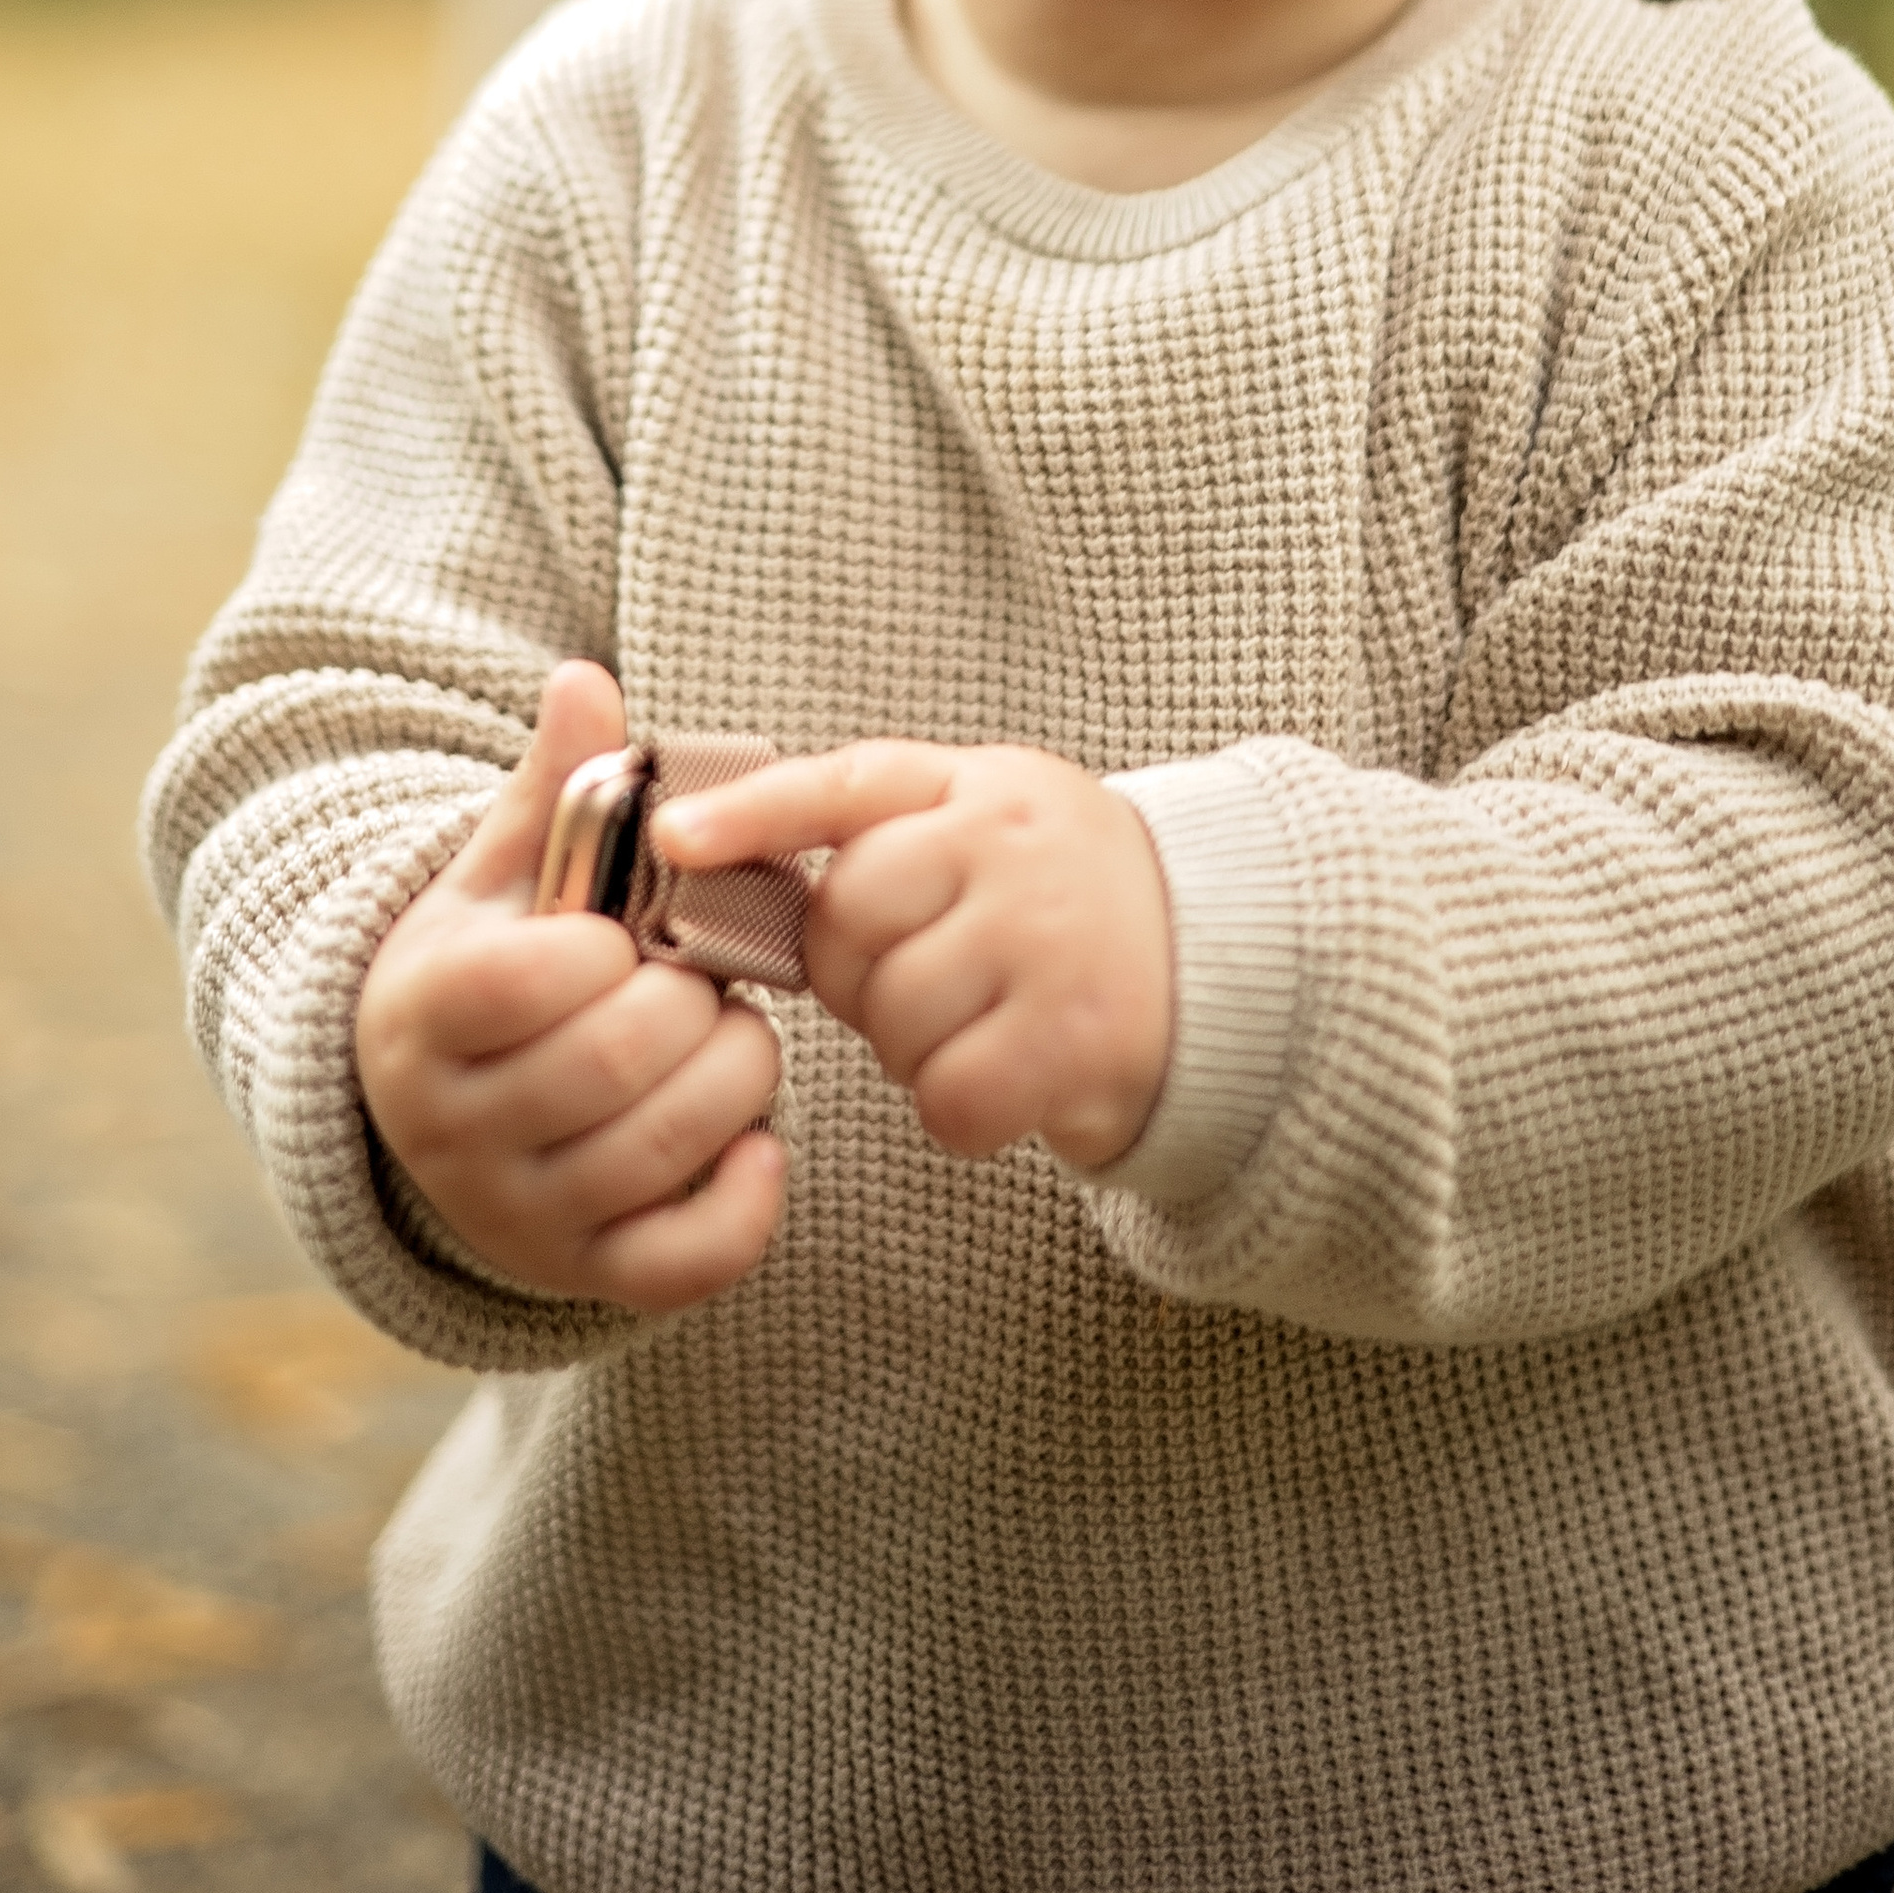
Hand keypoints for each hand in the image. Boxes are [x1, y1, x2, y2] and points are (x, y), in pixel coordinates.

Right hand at [353, 661, 785, 1311]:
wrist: (443, 1117)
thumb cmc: (493, 969)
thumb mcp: (501, 875)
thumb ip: (552, 784)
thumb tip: (586, 677)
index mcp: (424, 1011)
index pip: (530, 981)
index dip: (606, 949)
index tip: (618, 938)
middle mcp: (453, 1131)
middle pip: (620, 1061)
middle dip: (692, 1004)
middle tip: (694, 985)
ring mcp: (518, 1215)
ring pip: (666, 1150)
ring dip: (734, 1077)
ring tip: (722, 1039)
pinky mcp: (584, 1277)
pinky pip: (688, 1262)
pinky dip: (744, 1196)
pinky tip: (749, 1139)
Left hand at [657, 743, 1172, 1172]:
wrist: (1220, 956)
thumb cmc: (1058, 895)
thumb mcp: (981, 817)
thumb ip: (878, 826)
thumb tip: (712, 852)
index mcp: (975, 784)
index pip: (845, 783)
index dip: (750, 811)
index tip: (673, 839)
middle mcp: (1010, 847)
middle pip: (851, 922)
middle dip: (860, 974)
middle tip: (923, 977)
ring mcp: (1047, 938)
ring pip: (895, 1017)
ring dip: (915, 1047)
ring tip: (979, 1020)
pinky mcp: (1078, 1036)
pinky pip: (952, 1096)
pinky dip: (963, 1109)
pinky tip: (1007, 1075)